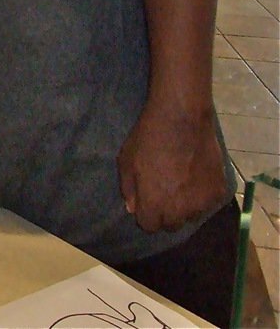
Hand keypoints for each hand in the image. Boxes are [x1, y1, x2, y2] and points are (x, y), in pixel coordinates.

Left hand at [117, 103, 228, 232]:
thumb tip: (132, 209)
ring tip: (181, 182)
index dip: (146, 213)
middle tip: (164, 191)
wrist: (181, 119)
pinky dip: (203, 194)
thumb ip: (128, 189)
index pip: (149, 226)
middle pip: (171, 224)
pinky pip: (208, 202)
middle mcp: (180, 211)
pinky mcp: (219, 192)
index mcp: (154, 205)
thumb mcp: (126, 161)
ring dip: (185, 205)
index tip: (147, 200)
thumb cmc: (148, 139)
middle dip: (166, 212)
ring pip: (191, 215)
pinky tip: (196, 176)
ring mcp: (202, 203)